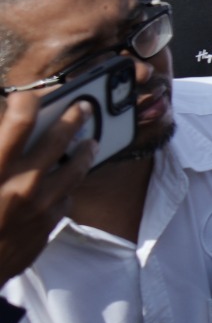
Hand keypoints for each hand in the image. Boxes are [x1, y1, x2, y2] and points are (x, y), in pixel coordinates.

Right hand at [0, 86, 96, 282]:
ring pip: (76, 168)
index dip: (26, 103)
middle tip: (83, 106)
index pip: (19, 122)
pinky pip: (67, 198)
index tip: (29, 97)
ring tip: (91, 141)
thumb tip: (6, 133)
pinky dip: (67, 187)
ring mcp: (40, 206)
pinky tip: (67, 181)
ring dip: (85, 150)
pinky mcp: (48, 225)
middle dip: (73, 116)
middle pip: (58, 139)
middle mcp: (21, 185)